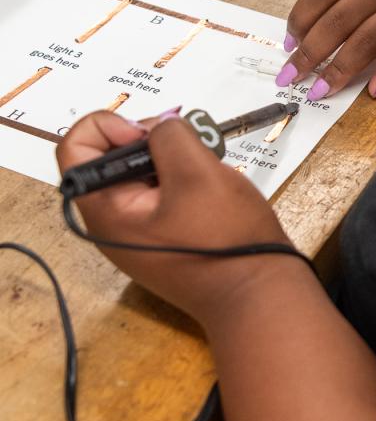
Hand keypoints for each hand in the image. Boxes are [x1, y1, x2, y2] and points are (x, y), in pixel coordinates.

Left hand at [56, 112, 295, 328]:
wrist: (256, 294)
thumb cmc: (224, 237)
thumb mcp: (196, 173)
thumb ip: (170, 136)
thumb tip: (161, 126)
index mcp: (105, 211)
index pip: (75, 149)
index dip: (106, 126)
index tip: (149, 134)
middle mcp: (113, 223)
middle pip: (110, 157)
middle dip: (148, 139)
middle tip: (188, 144)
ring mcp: (138, 232)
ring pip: (140, 172)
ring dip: (171, 156)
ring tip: (205, 164)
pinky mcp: (163, 235)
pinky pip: (159, 192)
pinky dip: (182, 175)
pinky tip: (209, 181)